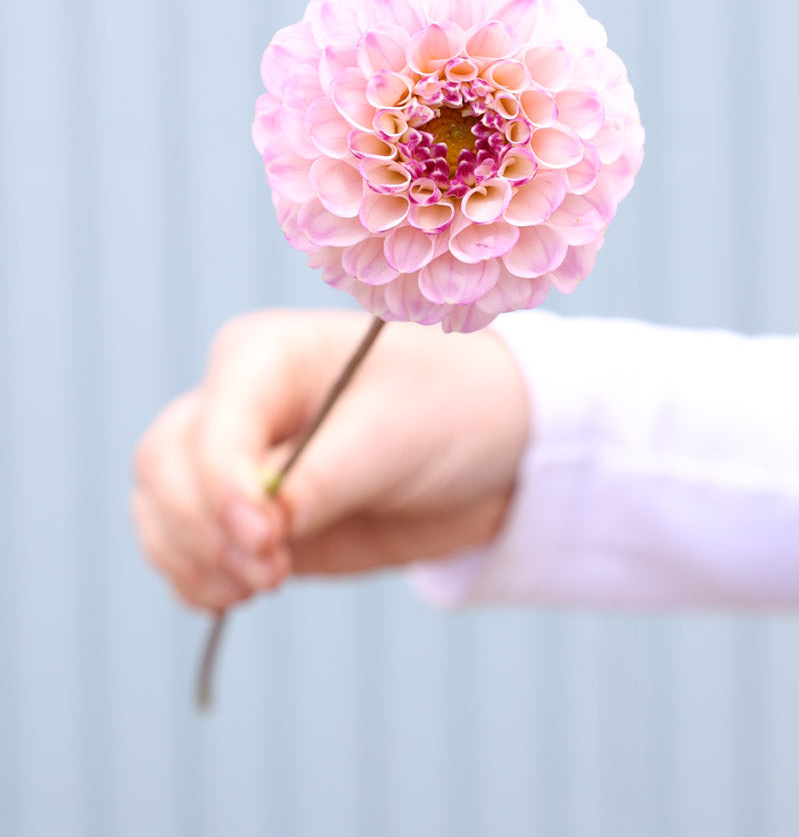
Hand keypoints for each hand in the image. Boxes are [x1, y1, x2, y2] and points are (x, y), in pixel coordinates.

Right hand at [131, 309, 527, 610]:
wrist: (486, 447)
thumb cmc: (446, 409)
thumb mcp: (394, 435)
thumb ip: (324, 478)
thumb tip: (259, 528)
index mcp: (265, 356)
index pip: (212, 423)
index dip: (221, 485)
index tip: (265, 539)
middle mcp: (237, 403)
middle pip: (164, 465)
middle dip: (202, 528)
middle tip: (269, 572)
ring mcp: (235, 461)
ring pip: (160, 508)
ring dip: (193, 558)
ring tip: (256, 586)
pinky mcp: (246, 515)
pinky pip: (183, 547)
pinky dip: (194, 577)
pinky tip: (233, 594)